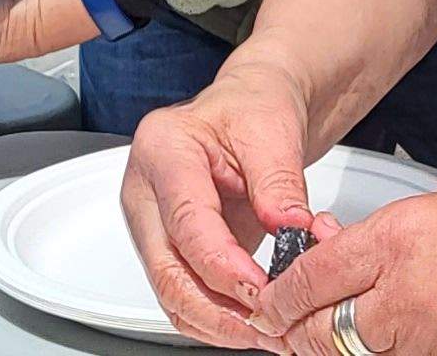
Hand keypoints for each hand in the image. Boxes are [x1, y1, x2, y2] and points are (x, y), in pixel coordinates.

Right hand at [121, 62, 327, 348]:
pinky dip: (215, 316)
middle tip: (267, 325)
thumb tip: (293, 231)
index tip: (265, 292)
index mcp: (163, 149)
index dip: (224, 267)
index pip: (186, 223)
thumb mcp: (274, 131)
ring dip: (216, 322)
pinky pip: (183, 292)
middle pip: (166, 270)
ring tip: (265, 331)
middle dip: (217, 310)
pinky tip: (250, 322)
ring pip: (170, 292)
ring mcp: (150, 222)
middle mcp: (144, 190)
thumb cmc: (254, 107)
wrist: (249, 106)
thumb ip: (280, 184)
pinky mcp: (166, 245)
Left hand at [253, 154, 436, 355]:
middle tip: (287, 330)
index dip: (281, 294)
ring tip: (336, 340)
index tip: (273, 300)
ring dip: (344, 351)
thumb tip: (353, 251)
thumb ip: (391, 231)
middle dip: (299, 334)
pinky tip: (392, 346)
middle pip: (324, 333)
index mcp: (400, 238)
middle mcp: (411, 295)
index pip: (312, 277)